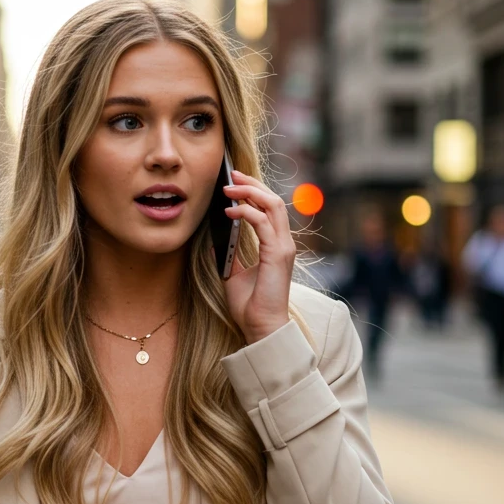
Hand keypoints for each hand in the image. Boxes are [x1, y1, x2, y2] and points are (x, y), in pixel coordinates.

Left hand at [216, 170, 296, 342]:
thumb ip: (232, 253)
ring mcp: (283, 247)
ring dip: (249, 193)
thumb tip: (219, 237)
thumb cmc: (250, 305)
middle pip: (273, 200)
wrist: (260, 327)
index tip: (235, 182)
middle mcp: (284, 243)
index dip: (254, 191)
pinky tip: (230, 212)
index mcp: (276, 246)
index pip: (270, 209)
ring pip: (272, 205)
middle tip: (231, 175)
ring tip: (229, 189)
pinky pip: (262, 223)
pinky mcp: (277, 254)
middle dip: (252, 184)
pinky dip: (245, 213)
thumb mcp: (235, 273)